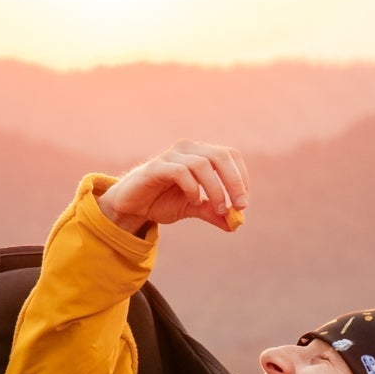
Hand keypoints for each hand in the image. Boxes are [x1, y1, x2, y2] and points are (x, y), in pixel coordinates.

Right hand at [97, 141, 249, 234]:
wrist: (131, 206)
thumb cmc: (162, 201)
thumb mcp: (192, 208)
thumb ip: (213, 212)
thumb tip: (236, 224)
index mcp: (200, 154)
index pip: (229, 155)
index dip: (240, 177)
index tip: (243, 202)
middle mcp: (188, 149)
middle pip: (220, 156)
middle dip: (234, 182)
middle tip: (239, 206)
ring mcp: (171, 156)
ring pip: (202, 164)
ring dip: (215, 189)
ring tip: (218, 209)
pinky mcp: (156, 167)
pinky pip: (180, 171)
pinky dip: (193, 188)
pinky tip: (194, 201)